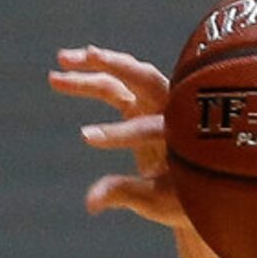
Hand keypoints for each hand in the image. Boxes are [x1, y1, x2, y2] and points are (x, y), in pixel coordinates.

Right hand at [48, 45, 187, 226]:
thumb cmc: (182, 199)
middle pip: (143, 78)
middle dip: (115, 65)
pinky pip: (114, 85)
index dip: (120, 133)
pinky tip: (63, 77)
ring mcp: (155, 102)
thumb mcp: (155, 201)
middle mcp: (172, 108)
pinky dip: (90, 79)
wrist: (197, 191)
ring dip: (91, 68)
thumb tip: (90, 203)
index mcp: (183, 133)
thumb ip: (123, 194)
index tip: (87, 138)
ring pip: (123, 77)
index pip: (150, 127)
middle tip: (87, 55)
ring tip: (58, 66)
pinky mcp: (139, 103)